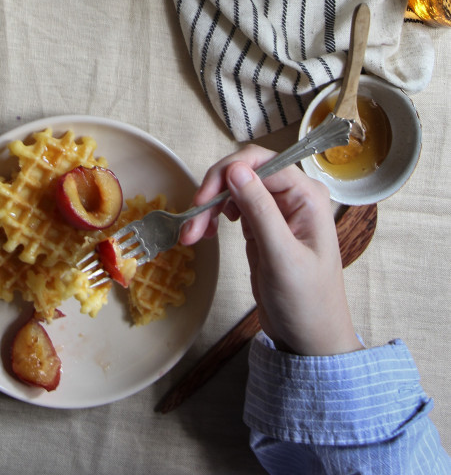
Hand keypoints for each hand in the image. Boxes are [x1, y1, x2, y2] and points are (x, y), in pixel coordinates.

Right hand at [181, 145, 361, 356]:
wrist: (309, 340)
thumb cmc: (306, 302)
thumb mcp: (282, 257)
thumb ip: (260, 210)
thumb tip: (235, 168)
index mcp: (307, 196)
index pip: (261, 162)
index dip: (227, 173)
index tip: (202, 200)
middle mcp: (293, 196)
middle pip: (244, 171)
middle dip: (214, 191)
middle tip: (192, 222)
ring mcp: (276, 210)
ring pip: (234, 188)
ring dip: (209, 206)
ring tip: (193, 234)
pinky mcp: (261, 225)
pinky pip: (232, 207)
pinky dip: (214, 216)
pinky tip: (206, 232)